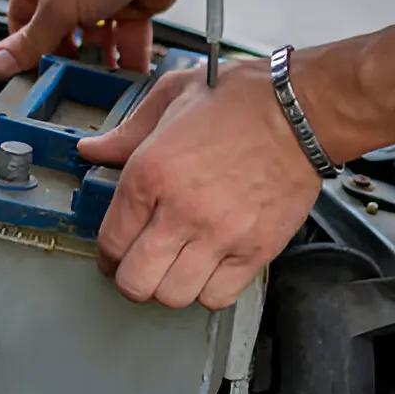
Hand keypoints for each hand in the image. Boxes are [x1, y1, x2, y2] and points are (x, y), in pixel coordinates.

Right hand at [0, 0, 197, 79]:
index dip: (27, 50)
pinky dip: (127, 58)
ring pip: (94, 41)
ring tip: (100, 86)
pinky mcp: (130, 4)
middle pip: (59, 34)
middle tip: (70, 85)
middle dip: (67, 60)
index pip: (21, 20)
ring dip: (99, 64)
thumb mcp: (59, 3)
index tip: (35, 76)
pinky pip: (124, 39)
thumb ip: (31, 40)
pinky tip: (128, 77)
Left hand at [77, 60, 322, 309]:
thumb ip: (127, 131)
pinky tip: (210, 269)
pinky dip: (209, 291)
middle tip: (141, 266)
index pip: (110, 242)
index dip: (107, 255)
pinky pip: (218, 297)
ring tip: (176, 268)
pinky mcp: (255, 250)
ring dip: (170, 287)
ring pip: (174, 296)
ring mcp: (220, 234)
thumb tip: (92, 151)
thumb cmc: (242, 100)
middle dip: (131, 279)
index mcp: (151, 172)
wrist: (302, 110)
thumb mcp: (173, 97)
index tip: (115, 254)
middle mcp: (181, 210)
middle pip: (136, 282)